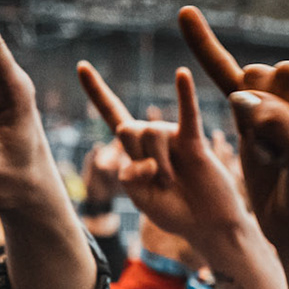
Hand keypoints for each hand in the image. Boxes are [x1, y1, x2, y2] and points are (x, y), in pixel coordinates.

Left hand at [77, 63, 246, 245]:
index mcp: (135, 149)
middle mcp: (152, 137)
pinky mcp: (194, 141)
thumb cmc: (174, 210)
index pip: (112, 113)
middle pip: (126, 128)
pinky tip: (182, 74)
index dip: (97, 91)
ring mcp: (173, 137)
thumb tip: (146, 159)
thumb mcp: (141, 199)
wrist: (206, 222)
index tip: (82, 65)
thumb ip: (131, 179)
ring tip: (173, 183)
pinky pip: (188, 114)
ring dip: (160, 167)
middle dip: (135, 155)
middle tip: (156, 181)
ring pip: (151, 135)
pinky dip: (185, 94)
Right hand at [179, 0, 288, 176]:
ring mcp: (278, 94)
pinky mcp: (247, 109)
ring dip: (252, 128)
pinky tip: (186, 16)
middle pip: (277, 72)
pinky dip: (204, 46)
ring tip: (275, 159)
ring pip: (246, 83)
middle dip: (277, 118)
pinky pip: (220, 73)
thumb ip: (281, 127)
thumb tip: (241, 99)